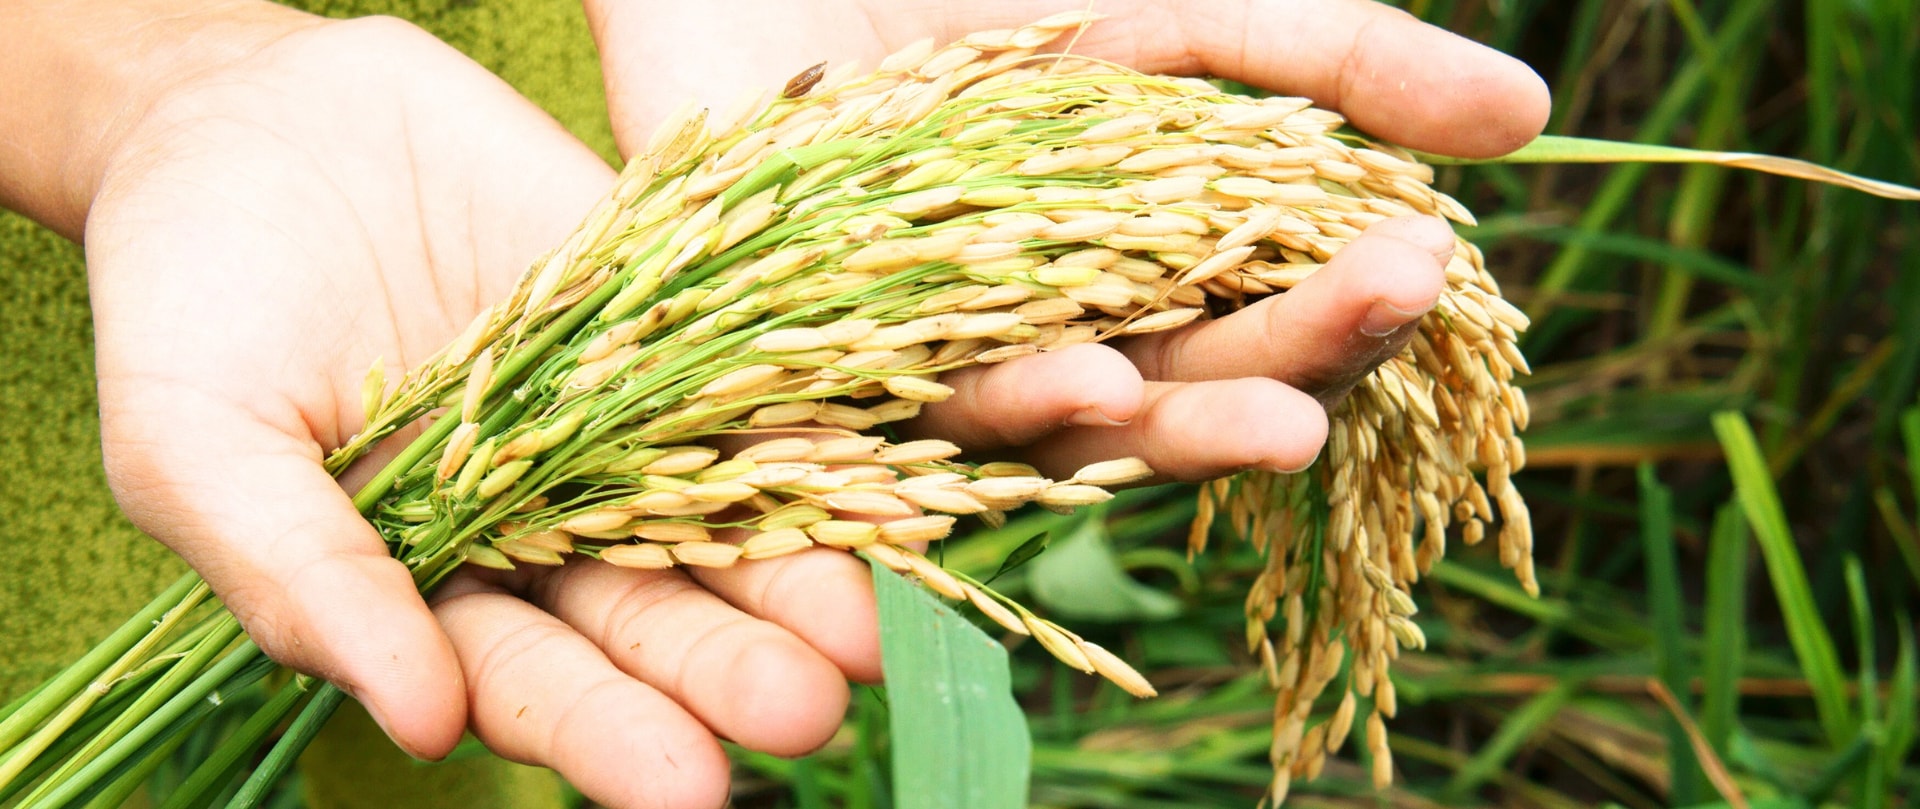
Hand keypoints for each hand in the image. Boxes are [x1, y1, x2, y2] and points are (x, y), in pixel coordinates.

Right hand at [66, 8, 844, 807]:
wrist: (254, 118)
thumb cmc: (190, 302)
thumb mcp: (198, 445)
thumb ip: (301, 577)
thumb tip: (421, 718)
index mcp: (442, 586)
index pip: (535, 682)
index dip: (605, 733)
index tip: (684, 788)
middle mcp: (555, 522)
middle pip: (656, 614)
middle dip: (728, 668)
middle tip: (804, 711)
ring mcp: (628, 419)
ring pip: (727, 509)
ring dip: (800, 570)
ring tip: (865, 631)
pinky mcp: (678, 319)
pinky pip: (755, 372)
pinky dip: (818, 417)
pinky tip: (886, 469)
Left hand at [584, 0, 1550, 483]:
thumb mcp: (1175, 4)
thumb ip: (1331, 58)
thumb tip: (1529, 122)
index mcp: (1133, 273)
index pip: (1253, 333)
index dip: (1336, 315)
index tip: (1425, 268)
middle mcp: (1038, 333)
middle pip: (1173, 394)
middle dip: (1278, 366)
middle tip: (1381, 318)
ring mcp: (922, 353)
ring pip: (1047, 427)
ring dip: (1151, 423)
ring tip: (1255, 415)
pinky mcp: (800, 359)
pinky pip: (892, 411)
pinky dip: (982, 402)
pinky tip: (1076, 382)